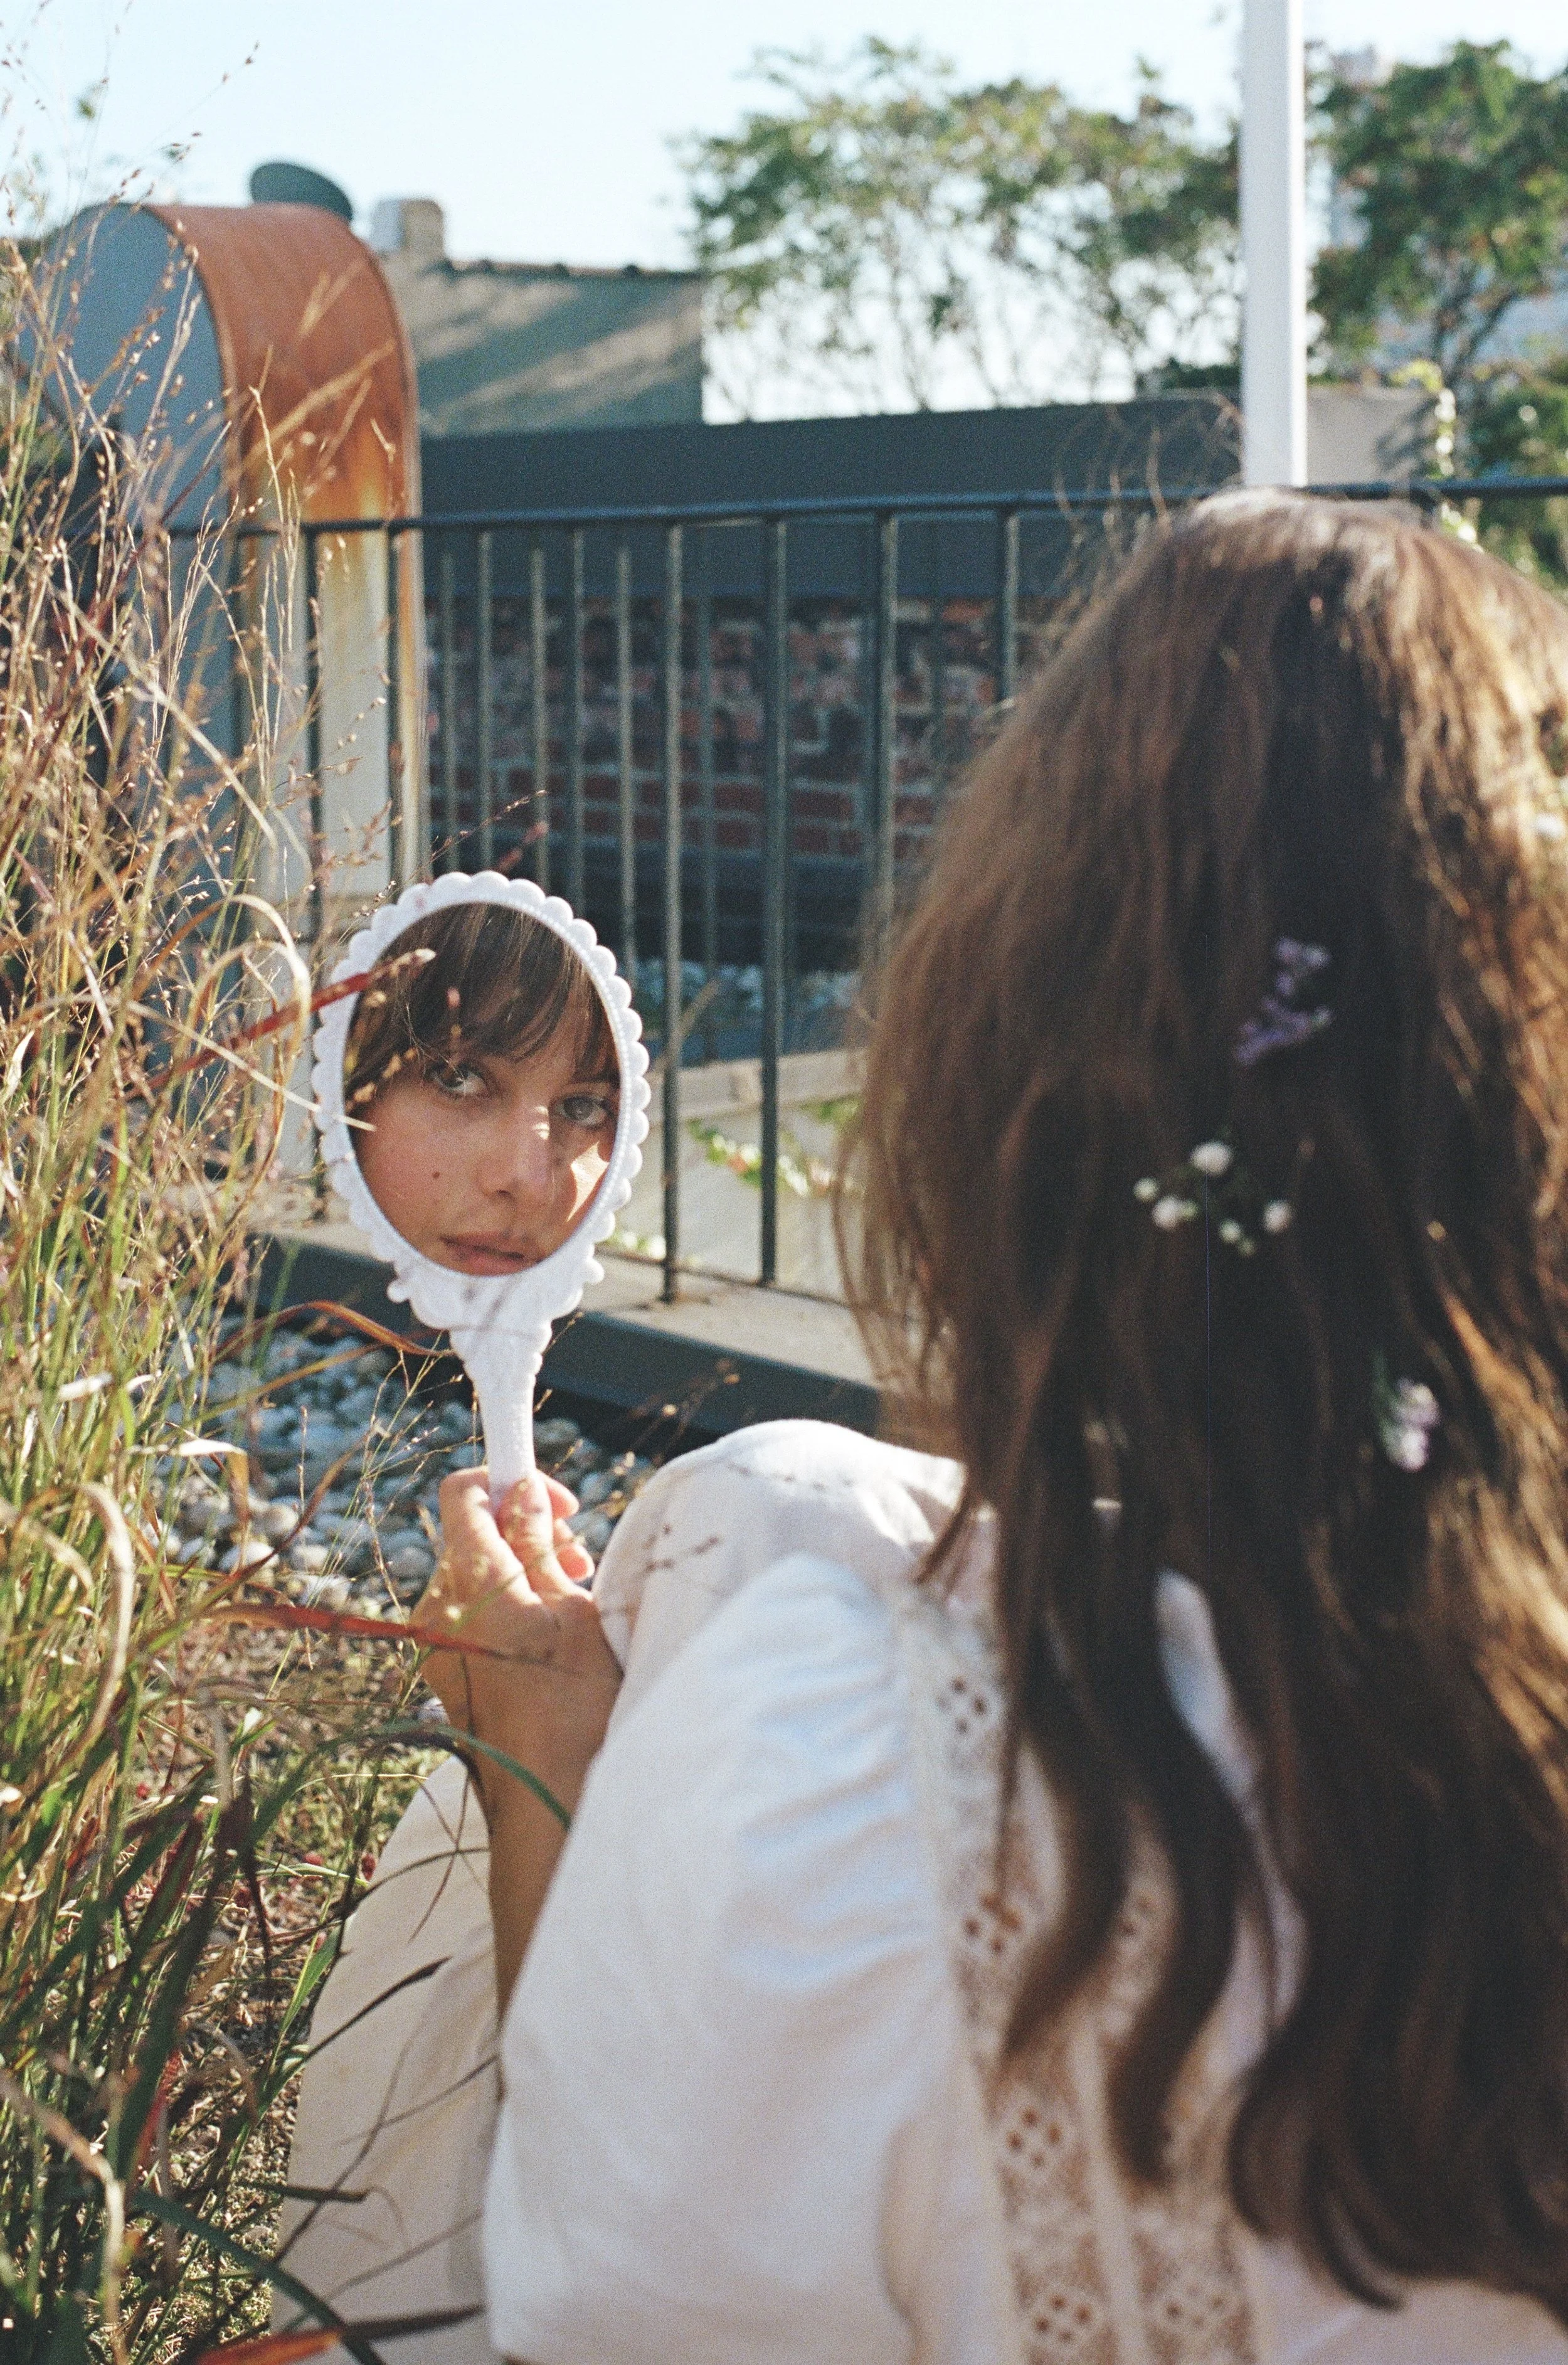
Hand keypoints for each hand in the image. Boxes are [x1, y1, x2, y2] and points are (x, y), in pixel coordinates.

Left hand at [415, 1469, 620, 1823]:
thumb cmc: (574, 1708)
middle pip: (472, 1536)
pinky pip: (472, 1616)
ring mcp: (436, 1645)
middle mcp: (438, 1610)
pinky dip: (509, 1608)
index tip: (556, 1499)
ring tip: (574, 1601)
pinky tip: (551, 1637)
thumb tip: (523, 1492)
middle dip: (525, 1530)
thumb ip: (539, 1545)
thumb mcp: (573, 1612)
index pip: (464, 1494)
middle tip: (581, 1557)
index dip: (510, 1480)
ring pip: (476, 1577)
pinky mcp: (446, 1674)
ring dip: (522, 1570)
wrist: (548, 1802)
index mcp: (468, 1583)